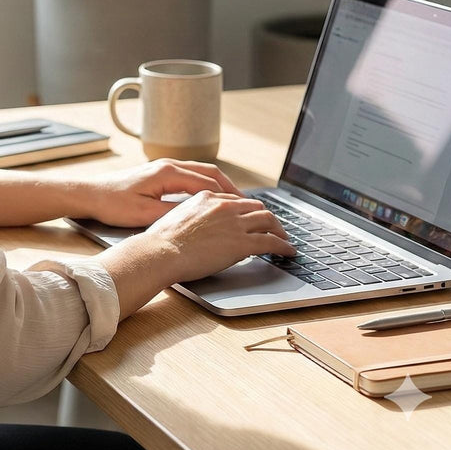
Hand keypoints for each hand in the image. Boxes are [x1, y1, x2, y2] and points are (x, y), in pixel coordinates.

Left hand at [84, 159, 244, 226]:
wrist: (90, 193)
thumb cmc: (113, 203)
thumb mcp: (145, 213)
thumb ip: (173, 213)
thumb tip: (198, 216)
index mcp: (167, 172)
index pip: (208, 182)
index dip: (228, 195)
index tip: (245, 208)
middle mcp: (168, 165)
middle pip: (209, 172)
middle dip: (230, 187)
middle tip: (247, 205)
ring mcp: (163, 167)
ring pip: (200, 172)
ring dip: (219, 185)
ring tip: (235, 201)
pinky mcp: (158, 173)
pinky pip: (190, 176)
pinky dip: (205, 185)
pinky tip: (210, 198)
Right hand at [144, 190, 296, 281]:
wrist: (162, 251)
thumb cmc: (163, 240)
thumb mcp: (179, 216)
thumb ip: (197, 216)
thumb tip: (206, 227)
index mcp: (207, 197)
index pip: (236, 200)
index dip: (248, 210)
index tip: (252, 218)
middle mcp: (223, 206)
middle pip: (256, 206)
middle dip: (268, 217)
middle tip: (273, 228)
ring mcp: (234, 223)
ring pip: (268, 220)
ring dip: (279, 230)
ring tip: (284, 239)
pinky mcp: (242, 243)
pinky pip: (271, 242)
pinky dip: (284, 246)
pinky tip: (288, 252)